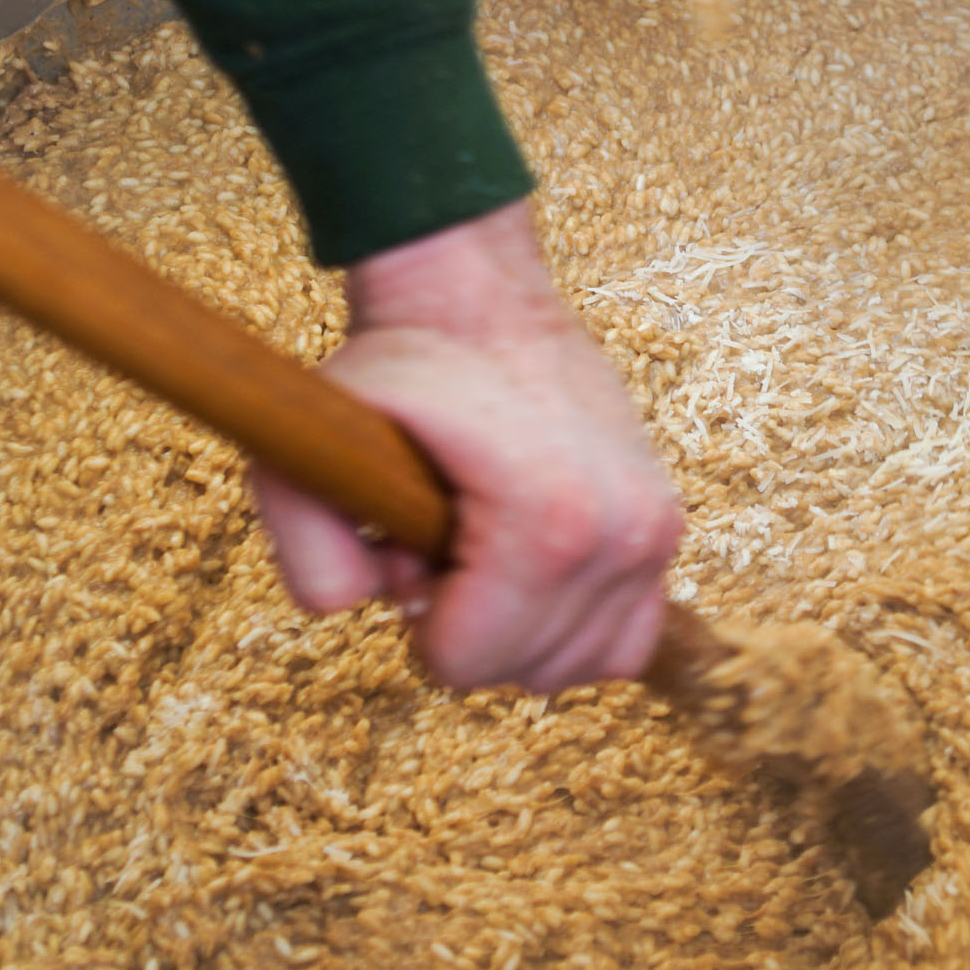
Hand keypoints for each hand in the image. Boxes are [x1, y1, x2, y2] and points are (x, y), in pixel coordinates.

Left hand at [254, 200, 684, 693]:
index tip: (407, 555)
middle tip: (441, 542)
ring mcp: (653, 532)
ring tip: (482, 550)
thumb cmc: (402, 368)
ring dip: (517, 629)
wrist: (480, 298)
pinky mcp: (665, 527)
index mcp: (546, 521)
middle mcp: (621, 533)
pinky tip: (527, 575)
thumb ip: (304, 546)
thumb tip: (351, 607)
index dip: (416, 625)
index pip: (468, 661)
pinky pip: (626, 639)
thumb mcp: (315, 442)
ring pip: (575, 665)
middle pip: (522, 670)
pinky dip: (572, 628)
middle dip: (467, 625)